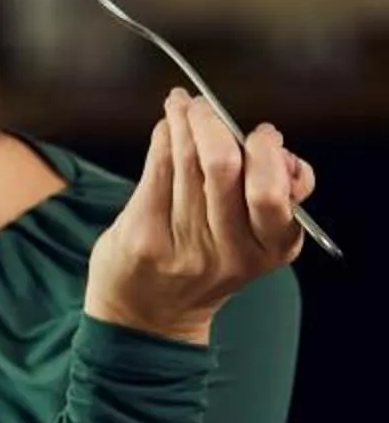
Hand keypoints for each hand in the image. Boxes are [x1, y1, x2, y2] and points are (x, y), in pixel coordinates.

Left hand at [84, 90, 314, 345]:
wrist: (146, 319)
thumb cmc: (204, 267)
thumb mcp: (254, 244)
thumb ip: (270, 200)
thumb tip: (278, 148)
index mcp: (269, 249)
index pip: (275, 191)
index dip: (270, 154)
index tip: (262, 133)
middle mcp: (227, 249)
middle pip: (224, 168)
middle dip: (216, 125)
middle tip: (208, 108)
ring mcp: (182, 244)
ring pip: (185, 163)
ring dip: (185, 122)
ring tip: (184, 104)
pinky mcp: (143, 236)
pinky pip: (155, 171)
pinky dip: (163, 138)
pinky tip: (167, 123)